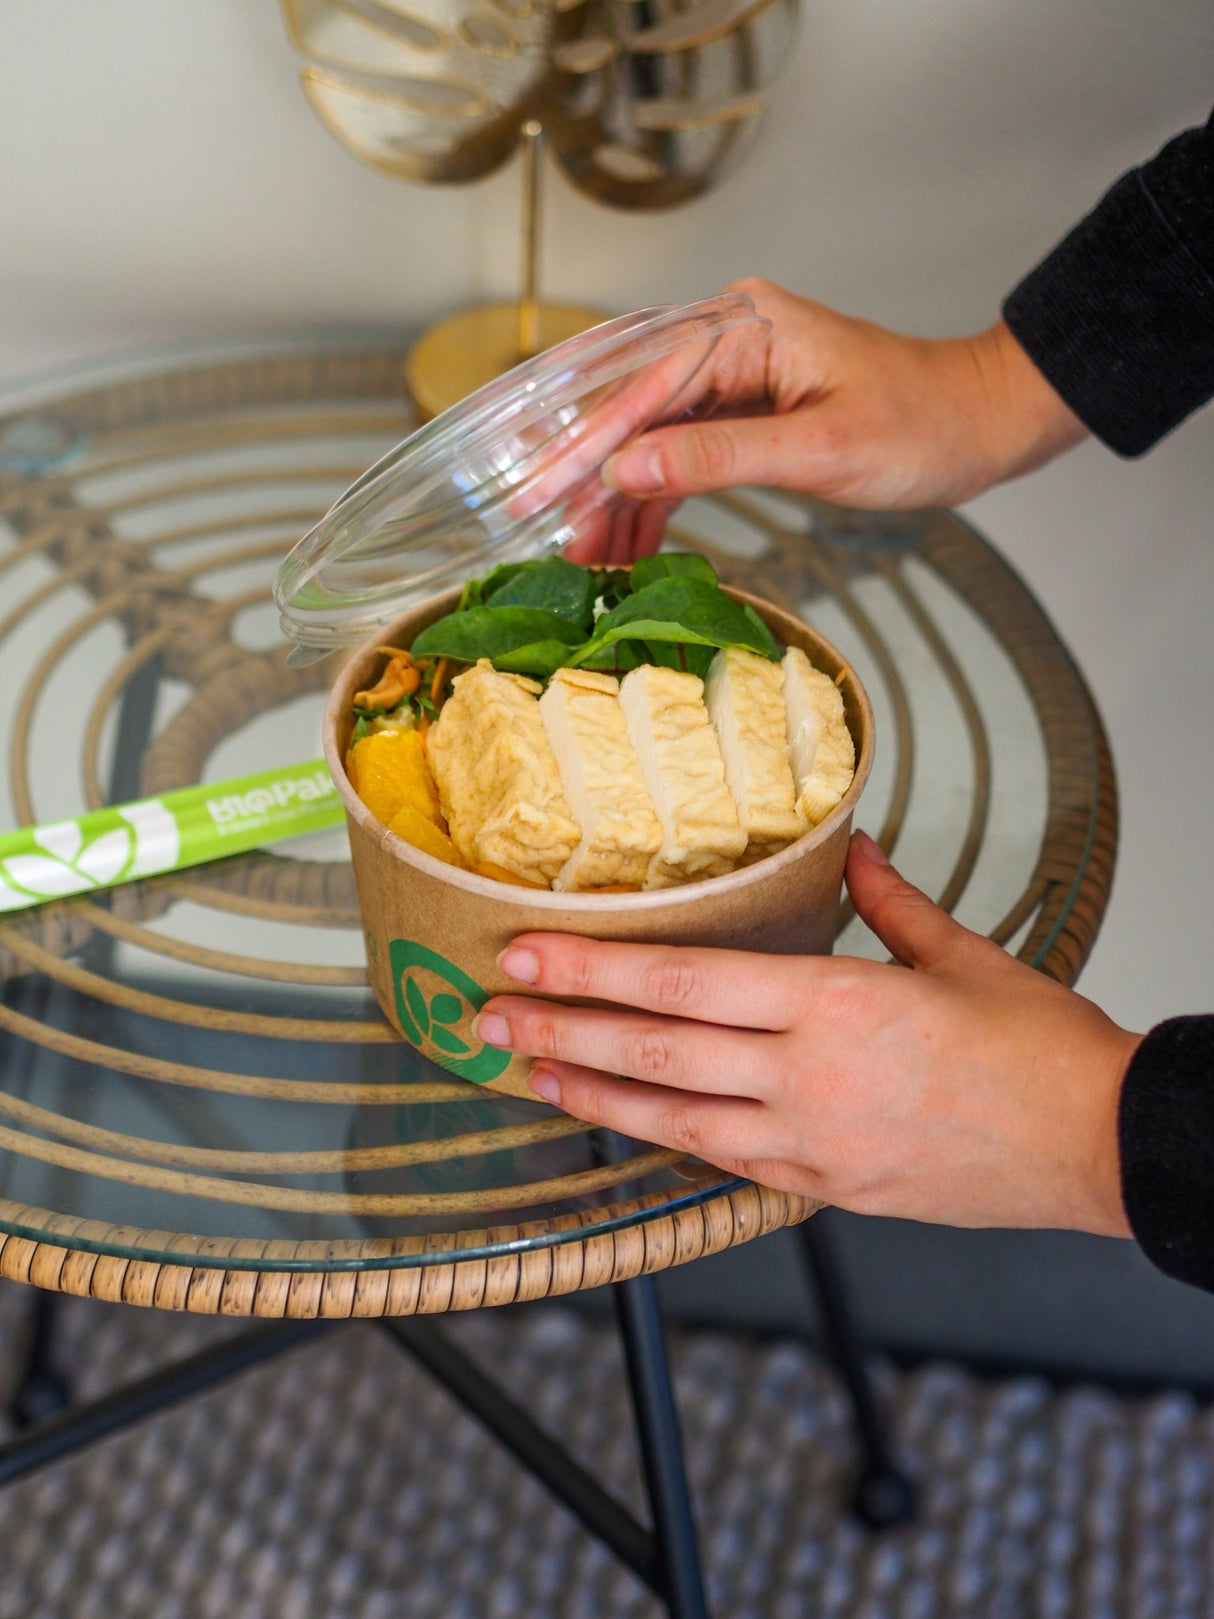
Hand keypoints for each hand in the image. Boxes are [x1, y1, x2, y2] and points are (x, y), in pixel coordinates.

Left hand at [473, 833, 1139, 1236]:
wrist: (1101, 1147)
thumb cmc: (1039, 1050)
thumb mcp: (963, 956)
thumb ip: (888, 902)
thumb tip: (853, 849)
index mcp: (836, 1003)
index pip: (684, 981)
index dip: (594, 970)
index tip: (526, 956)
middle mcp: (809, 1076)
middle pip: (656, 1050)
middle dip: (558, 1032)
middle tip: (483, 1016)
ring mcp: (812, 1142)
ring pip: (672, 1116)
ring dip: (588, 1095)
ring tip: (520, 1073)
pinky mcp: (826, 1188)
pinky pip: (722, 1160)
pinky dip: (661, 1137)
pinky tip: (617, 1120)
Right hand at [580, 280, 1085, 552]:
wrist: (977, 423)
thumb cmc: (921, 425)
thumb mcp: (820, 450)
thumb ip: (720, 457)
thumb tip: (629, 468)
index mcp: (744, 328)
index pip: (642, 389)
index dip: (585, 448)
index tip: (537, 495)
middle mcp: (727, 339)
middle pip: (632, 413)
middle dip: (590, 481)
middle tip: (552, 540)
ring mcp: (732, 375)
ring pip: (650, 440)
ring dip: (618, 502)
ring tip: (588, 560)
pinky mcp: (742, 410)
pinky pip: (681, 455)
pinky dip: (656, 502)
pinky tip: (629, 546)